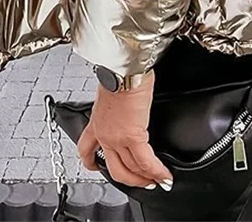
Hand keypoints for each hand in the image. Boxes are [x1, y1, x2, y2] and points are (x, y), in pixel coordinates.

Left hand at [77, 69, 173, 189]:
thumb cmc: (120, 72)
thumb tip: (124, 104)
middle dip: (129, 180)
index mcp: (96, 121)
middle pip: (114, 168)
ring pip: (131, 169)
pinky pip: (146, 162)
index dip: (91, 162)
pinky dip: (157, 172)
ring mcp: (117, 138)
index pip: (86, 149)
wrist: (124, 68)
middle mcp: (104, 133)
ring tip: (157, 181)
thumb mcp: (110, 91)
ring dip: (146, 178)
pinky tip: (164, 176)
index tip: (97, 167)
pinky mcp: (133, 136)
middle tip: (141, 182)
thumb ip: (115, 104)